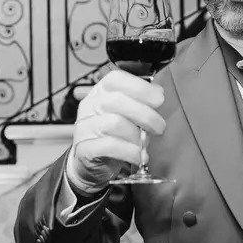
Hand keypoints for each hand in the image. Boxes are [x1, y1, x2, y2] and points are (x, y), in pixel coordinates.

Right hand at [68, 70, 165, 190]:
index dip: (140, 87)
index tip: (158, 99)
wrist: (93, 164)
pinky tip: (137, 156)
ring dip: (136, 136)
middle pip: (117, 100)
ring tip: (143, 145)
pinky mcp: (84, 149)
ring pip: (114, 123)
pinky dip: (130, 151)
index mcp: (100, 93)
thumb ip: (141, 103)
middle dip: (145, 114)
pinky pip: (110, 146)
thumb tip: (158, 93)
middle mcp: (89, 107)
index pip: (115, 79)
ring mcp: (84, 127)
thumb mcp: (128, 116)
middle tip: (159, 127)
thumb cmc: (115, 137)